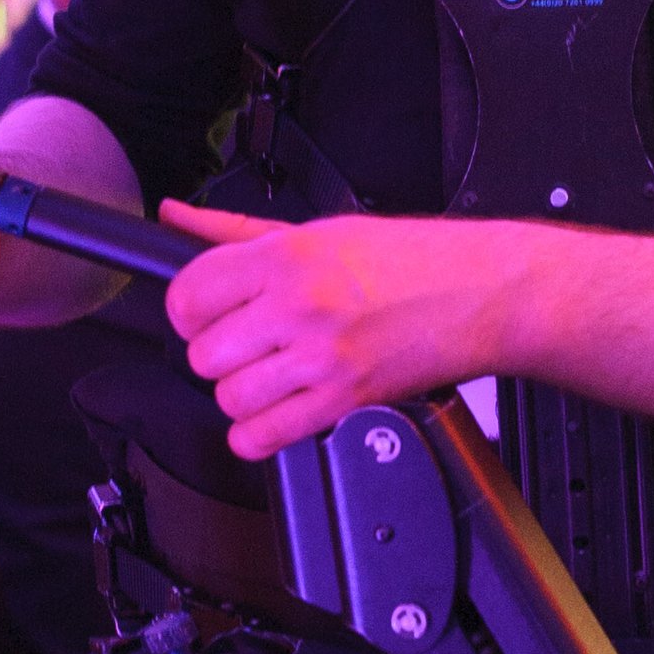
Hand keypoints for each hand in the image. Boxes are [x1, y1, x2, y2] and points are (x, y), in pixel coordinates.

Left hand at [161, 201, 503, 459]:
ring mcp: (321, 358)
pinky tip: (276, 408)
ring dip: (240, 391)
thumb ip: (235, 230)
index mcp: (286, 256)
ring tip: (267, 371)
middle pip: (203, 352)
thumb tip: (176, 217)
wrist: (478, 292)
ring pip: (229, 397)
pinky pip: (264, 436)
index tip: (203, 310)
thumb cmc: (406, 259)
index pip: (189, 294)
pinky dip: (257, 433)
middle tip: (243, 340)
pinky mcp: (344, 401)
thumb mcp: (315, 229)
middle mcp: (299, 305)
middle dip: (215, 351)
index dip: (188, 308)